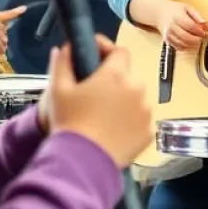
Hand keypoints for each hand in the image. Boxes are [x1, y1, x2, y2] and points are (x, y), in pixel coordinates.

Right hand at [44, 36, 153, 167]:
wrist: (81, 162)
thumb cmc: (69, 122)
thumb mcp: (58, 90)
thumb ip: (62, 63)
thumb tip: (65, 47)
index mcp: (116, 74)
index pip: (120, 52)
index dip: (108, 52)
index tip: (96, 58)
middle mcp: (137, 89)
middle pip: (128, 78)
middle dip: (115, 82)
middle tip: (96, 95)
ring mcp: (146, 111)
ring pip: (137, 99)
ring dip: (125, 102)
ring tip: (105, 117)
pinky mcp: (150, 132)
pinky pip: (141, 121)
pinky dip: (131, 123)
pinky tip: (114, 132)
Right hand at [157, 0, 207, 50]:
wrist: (160, 13)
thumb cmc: (174, 10)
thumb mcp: (187, 8)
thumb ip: (197, 15)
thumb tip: (205, 23)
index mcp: (177, 17)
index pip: (190, 26)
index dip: (199, 31)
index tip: (205, 32)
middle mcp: (172, 26)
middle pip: (186, 37)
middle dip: (197, 39)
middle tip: (203, 38)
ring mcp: (168, 34)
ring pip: (182, 43)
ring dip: (192, 44)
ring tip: (198, 40)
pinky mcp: (167, 40)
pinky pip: (178, 47)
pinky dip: (186, 47)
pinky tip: (190, 43)